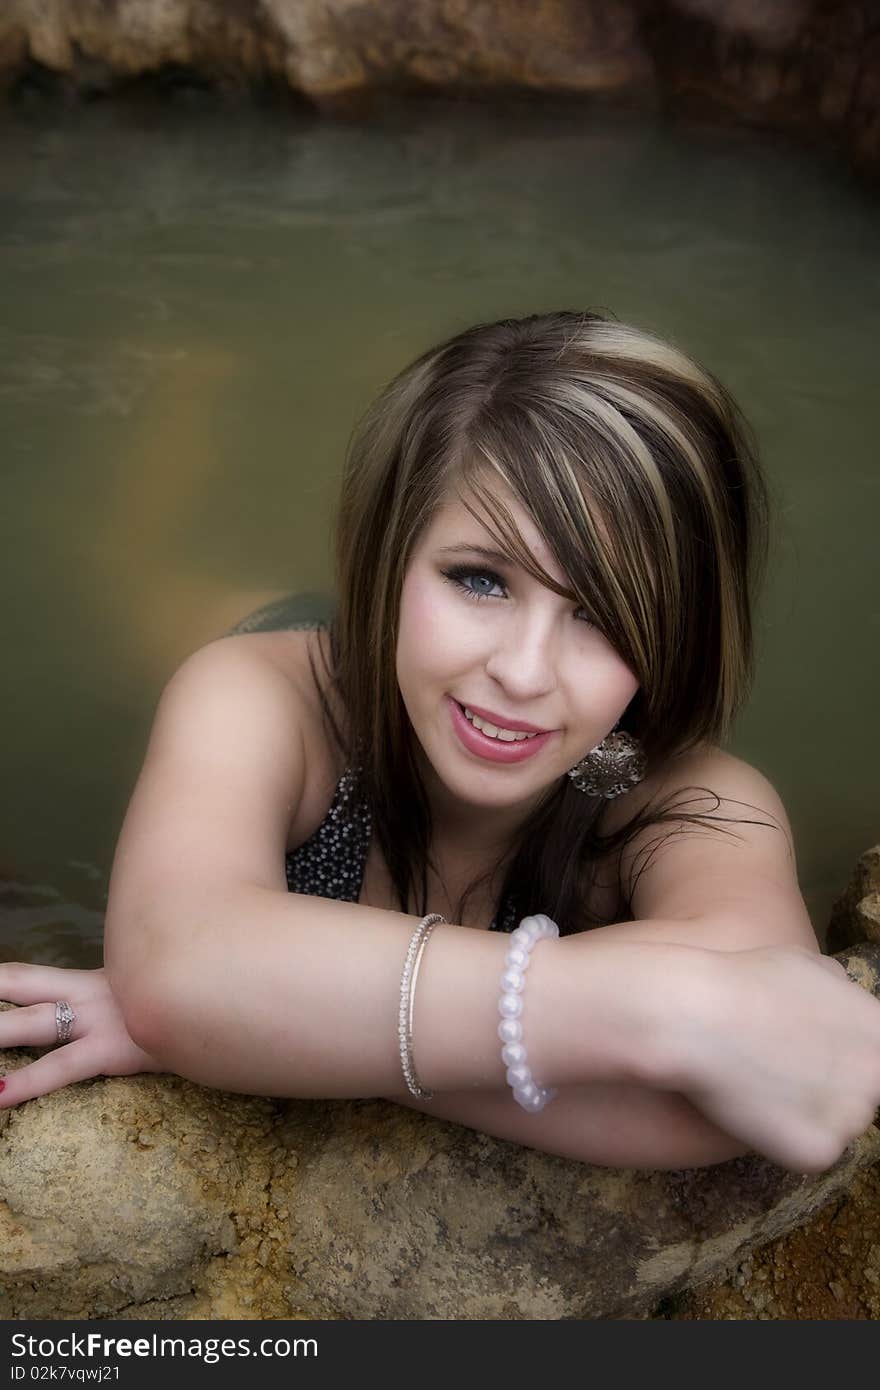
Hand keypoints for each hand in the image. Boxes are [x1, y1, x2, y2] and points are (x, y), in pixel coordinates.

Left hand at [0, 962, 165, 1106]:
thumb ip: (115, 997)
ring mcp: (98, 1017)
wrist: (220, 1005)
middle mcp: (87, 989)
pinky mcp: (111, 1047)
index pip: (25, 975)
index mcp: (87, 979)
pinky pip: (60, 1067)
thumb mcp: (142, 993)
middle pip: (19, 982)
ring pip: (30, 1021)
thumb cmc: (180, 1003)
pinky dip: (26, 1082)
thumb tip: (90, 1009)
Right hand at [678, 945, 879, 1173]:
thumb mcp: (804, 964)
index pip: (873, 1061)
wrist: (696, 1017)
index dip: (839, 1059)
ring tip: (758, 1084)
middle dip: (825, 1088)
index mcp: (878, 1032)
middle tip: (778, 1070)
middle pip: (859, 1096)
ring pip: (832, 1125)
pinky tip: (751, 1108)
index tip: (806, 1055)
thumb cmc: (743, 982)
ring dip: (801, 1113)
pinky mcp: (820, 1151)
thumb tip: (843, 994)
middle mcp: (877, 1077)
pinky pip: (804, 1152)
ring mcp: (853, 1118)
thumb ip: (837, 988)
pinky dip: (779, 1139)